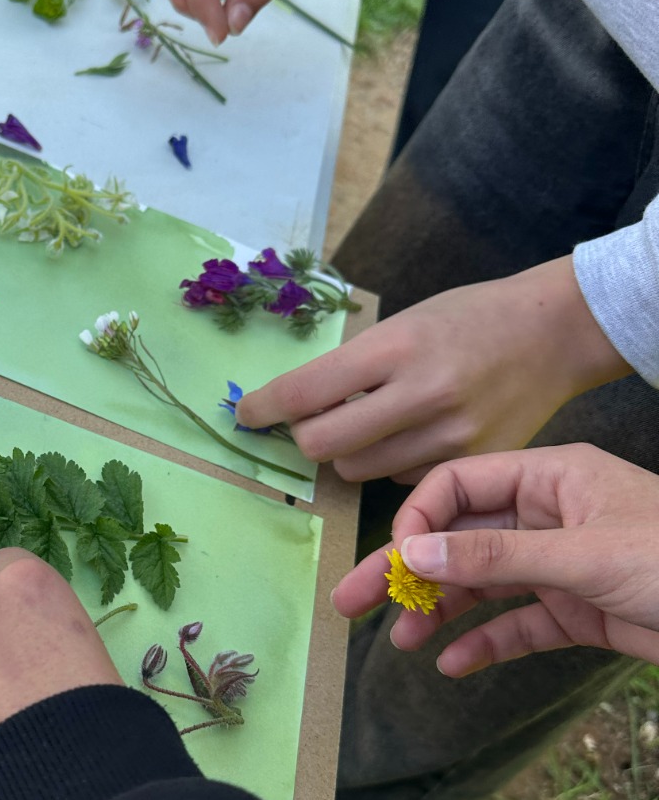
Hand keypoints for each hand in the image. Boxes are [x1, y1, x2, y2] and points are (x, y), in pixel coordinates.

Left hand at [237, 259, 630, 483]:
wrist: (554, 332)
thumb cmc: (467, 318)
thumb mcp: (403, 323)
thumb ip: (353, 366)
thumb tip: (289, 405)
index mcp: (397, 348)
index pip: (305, 393)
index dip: (263, 409)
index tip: (246, 415)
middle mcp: (423, 395)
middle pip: (323, 446)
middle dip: (304, 437)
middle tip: (311, 421)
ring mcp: (450, 436)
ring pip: (358, 471)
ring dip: (347, 453)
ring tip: (369, 424)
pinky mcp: (471, 463)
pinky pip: (401, 480)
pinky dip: (391, 463)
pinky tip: (413, 435)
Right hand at [332, 445, 658, 675]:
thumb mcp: (582, 555)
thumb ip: (494, 555)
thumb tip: (411, 551)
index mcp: (551, 477)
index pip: (460, 485)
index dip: (419, 520)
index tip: (395, 561)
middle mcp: (548, 515)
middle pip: (459, 538)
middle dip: (407, 570)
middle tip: (350, 602)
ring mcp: (561, 564)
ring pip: (482, 584)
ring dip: (440, 611)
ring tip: (400, 642)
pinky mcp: (577, 610)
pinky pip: (517, 623)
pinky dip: (485, 642)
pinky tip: (453, 663)